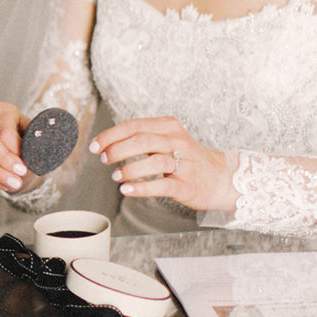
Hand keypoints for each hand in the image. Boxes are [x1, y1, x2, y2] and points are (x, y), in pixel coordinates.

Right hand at [0, 102, 36, 193]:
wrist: (24, 145)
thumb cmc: (30, 135)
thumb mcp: (37, 131)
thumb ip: (39, 135)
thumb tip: (44, 142)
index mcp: (2, 112)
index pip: (5, 130)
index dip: (16, 148)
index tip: (27, 161)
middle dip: (4, 159)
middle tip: (21, 172)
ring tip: (16, 184)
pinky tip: (9, 185)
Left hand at [89, 116, 239, 211]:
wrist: (221, 178)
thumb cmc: (187, 160)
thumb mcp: (167, 140)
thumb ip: (141, 139)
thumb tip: (107, 144)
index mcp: (169, 127)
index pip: (135, 126)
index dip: (111, 135)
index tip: (95, 146)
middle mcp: (178, 141)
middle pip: (142, 141)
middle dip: (117, 150)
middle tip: (104, 160)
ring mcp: (184, 163)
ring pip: (153, 161)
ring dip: (129, 169)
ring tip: (116, 176)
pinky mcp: (187, 185)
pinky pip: (162, 185)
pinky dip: (141, 187)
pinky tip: (126, 189)